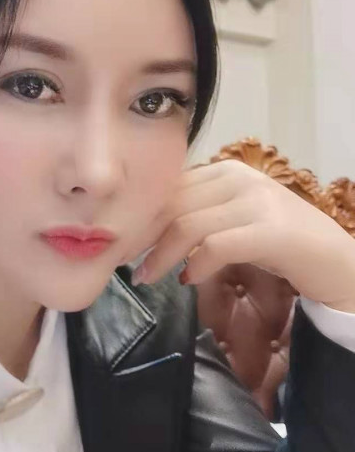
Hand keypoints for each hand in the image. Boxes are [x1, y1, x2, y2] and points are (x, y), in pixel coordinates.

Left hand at [131, 160, 354, 312]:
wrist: (337, 263)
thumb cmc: (278, 245)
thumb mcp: (232, 221)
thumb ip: (197, 216)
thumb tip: (144, 232)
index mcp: (225, 171)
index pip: (169, 188)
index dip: (140, 216)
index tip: (120, 241)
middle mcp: (239, 177)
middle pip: (172, 203)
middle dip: (141, 235)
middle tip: (122, 261)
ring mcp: (257, 201)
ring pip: (187, 224)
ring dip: (160, 255)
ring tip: (146, 276)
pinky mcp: (271, 230)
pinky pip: (216, 245)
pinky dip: (195, 264)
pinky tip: (187, 280)